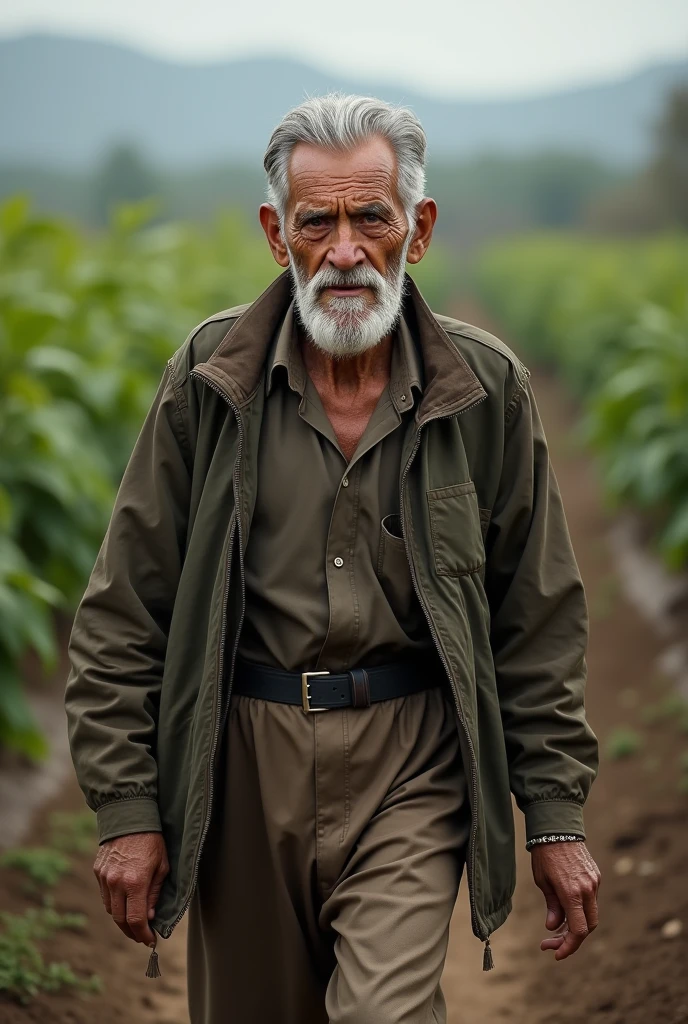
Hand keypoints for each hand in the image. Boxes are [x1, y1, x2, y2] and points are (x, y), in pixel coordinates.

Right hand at [94, 831, 168, 944]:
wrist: (130, 816)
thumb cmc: (152, 840)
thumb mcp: (162, 867)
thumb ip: (154, 894)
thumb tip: (148, 917)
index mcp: (135, 882)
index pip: (136, 920)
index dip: (143, 935)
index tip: (150, 941)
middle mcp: (116, 883)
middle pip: (120, 920)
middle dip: (132, 933)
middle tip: (141, 937)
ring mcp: (104, 878)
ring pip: (110, 910)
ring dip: (122, 920)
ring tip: (134, 924)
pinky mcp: (98, 872)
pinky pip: (104, 896)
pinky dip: (114, 905)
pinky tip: (124, 904)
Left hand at [531, 841, 600, 960]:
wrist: (558, 828)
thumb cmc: (544, 854)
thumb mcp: (542, 881)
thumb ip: (552, 906)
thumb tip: (554, 927)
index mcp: (572, 892)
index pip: (578, 930)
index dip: (569, 946)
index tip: (556, 953)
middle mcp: (588, 889)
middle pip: (588, 926)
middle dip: (571, 940)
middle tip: (551, 944)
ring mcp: (594, 882)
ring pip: (591, 914)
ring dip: (576, 926)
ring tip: (555, 929)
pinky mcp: (596, 876)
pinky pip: (591, 900)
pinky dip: (580, 910)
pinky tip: (565, 911)